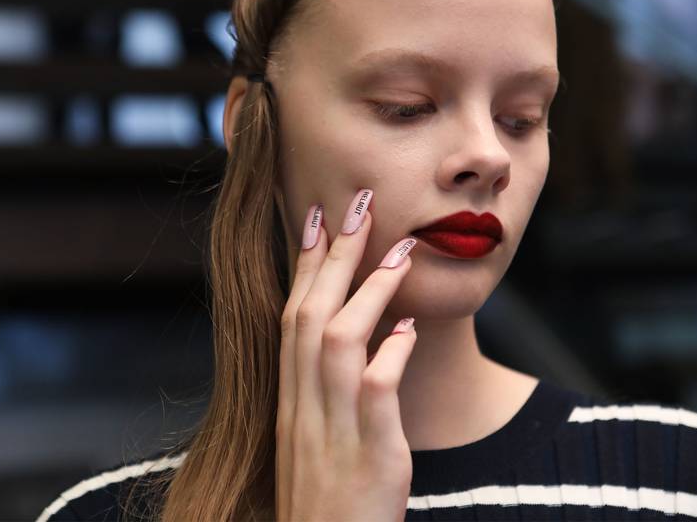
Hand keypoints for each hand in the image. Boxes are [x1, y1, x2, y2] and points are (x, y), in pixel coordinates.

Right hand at [276, 188, 418, 521]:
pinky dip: (389, 354)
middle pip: (309, 315)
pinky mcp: (367, 455)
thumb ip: (331, 391)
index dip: (303, 265)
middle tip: (356, 204)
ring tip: (397, 249)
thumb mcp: (317, 442)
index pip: (291, 317)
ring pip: (337, 342)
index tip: (315, 218)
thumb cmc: (328, 504)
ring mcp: (331, 429)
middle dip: (332, 256)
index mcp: (289, 400)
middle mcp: (301, 407)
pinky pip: (374, 393)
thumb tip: (373, 339)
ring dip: (366, 290)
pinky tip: (407, 328)